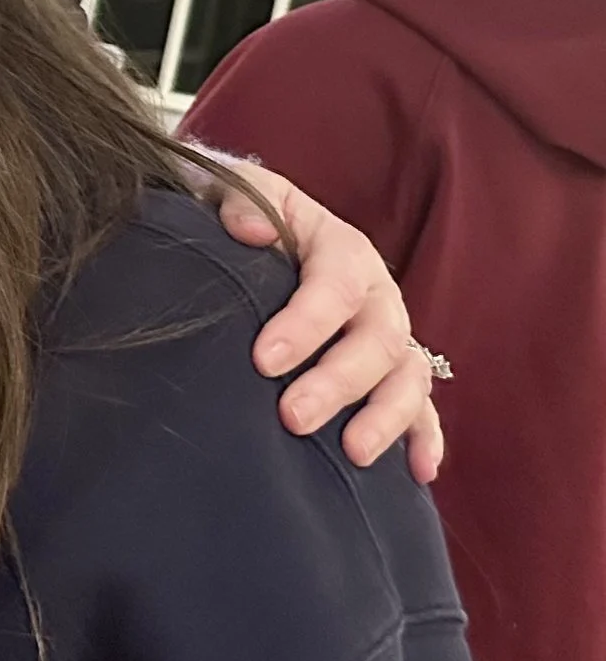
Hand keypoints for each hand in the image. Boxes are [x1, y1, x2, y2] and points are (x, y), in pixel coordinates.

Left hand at [195, 156, 443, 483]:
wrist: (256, 235)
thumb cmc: (242, 218)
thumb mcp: (236, 190)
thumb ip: (238, 200)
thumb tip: (249, 230)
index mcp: (340, 250)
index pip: (333, 287)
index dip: (304, 325)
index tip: (264, 360)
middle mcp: (375, 296)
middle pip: (376, 342)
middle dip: (337, 383)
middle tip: (292, 417)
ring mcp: (390, 338)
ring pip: (407, 378)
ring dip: (385, 417)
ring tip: (353, 453)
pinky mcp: (393, 375)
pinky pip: (423, 408)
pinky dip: (425, 438)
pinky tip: (417, 471)